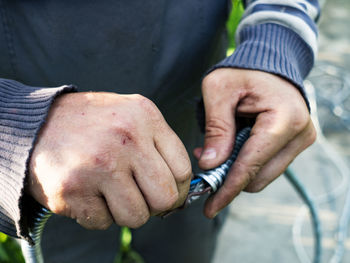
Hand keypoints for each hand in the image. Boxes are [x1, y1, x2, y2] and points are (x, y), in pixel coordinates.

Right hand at [28, 92, 190, 228]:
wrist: (37, 124)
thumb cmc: (92, 124)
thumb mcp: (132, 114)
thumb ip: (159, 144)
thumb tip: (181, 187)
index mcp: (145, 117)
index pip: (183, 170)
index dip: (178, 188)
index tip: (167, 191)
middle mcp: (126, 139)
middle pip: (165, 198)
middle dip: (155, 205)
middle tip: (139, 195)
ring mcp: (99, 165)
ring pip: (137, 217)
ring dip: (125, 211)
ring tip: (109, 191)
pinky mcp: (73, 190)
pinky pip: (103, 223)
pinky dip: (98, 214)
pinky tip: (88, 192)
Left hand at [194, 68, 315, 217]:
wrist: (269, 62)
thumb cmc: (242, 70)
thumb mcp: (218, 90)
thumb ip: (216, 128)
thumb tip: (211, 165)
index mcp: (283, 120)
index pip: (251, 165)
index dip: (228, 188)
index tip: (209, 207)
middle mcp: (299, 134)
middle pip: (258, 177)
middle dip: (229, 177)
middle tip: (205, 163)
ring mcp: (300, 141)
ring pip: (262, 174)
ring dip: (236, 169)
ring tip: (217, 149)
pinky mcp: (294, 143)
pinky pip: (266, 165)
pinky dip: (246, 162)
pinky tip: (231, 147)